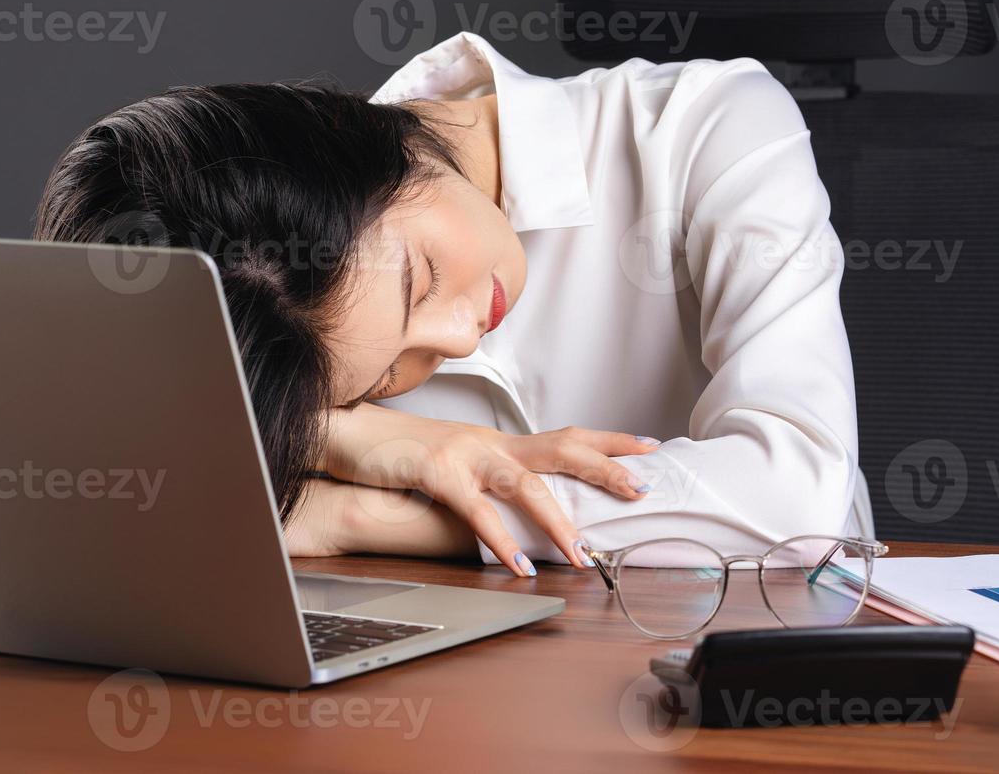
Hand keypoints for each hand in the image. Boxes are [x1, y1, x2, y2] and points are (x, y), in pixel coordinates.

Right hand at [324, 405, 658, 575]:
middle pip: (560, 448)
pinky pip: (475, 509)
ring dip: (556, 520)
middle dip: (604, 468)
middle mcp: (490, 442)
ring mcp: (464, 454)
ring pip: (524, 483)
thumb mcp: (457, 464)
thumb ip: (490, 481)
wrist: (350, 435)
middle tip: (640, 489)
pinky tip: (516, 563)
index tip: (648, 447)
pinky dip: (499, 538)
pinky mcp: (435, 471)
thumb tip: (527, 508)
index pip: (565, 436)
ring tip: (581, 553)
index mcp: (499, 442)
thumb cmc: (403, 455)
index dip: (608, 441)